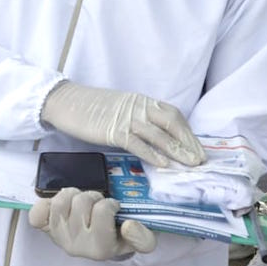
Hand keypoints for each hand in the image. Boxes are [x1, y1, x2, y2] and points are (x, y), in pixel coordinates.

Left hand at [28, 188, 155, 259]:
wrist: (99, 246)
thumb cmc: (119, 238)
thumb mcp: (140, 241)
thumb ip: (143, 238)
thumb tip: (129, 225)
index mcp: (101, 249)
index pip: (103, 210)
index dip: (110, 203)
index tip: (114, 207)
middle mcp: (76, 245)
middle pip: (81, 201)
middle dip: (92, 196)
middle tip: (97, 203)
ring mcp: (58, 237)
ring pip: (61, 200)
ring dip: (73, 194)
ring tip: (81, 200)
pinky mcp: (45, 230)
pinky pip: (37, 213)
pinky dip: (46, 204)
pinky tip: (60, 207)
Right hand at [41, 82, 204, 167]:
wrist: (67, 102)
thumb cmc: (91, 108)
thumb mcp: (121, 107)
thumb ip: (138, 117)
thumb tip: (156, 135)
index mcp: (141, 100)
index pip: (172, 115)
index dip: (187, 132)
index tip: (198, 148)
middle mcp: (137, 107)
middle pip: (171, 123)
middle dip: (188, 142)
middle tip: (200, 160)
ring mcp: (125, 118)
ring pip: (158, 134)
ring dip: (176, 150)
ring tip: (189, 165)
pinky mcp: (113, 130)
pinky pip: (137, 143)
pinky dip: (152, 153)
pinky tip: (162, 164)